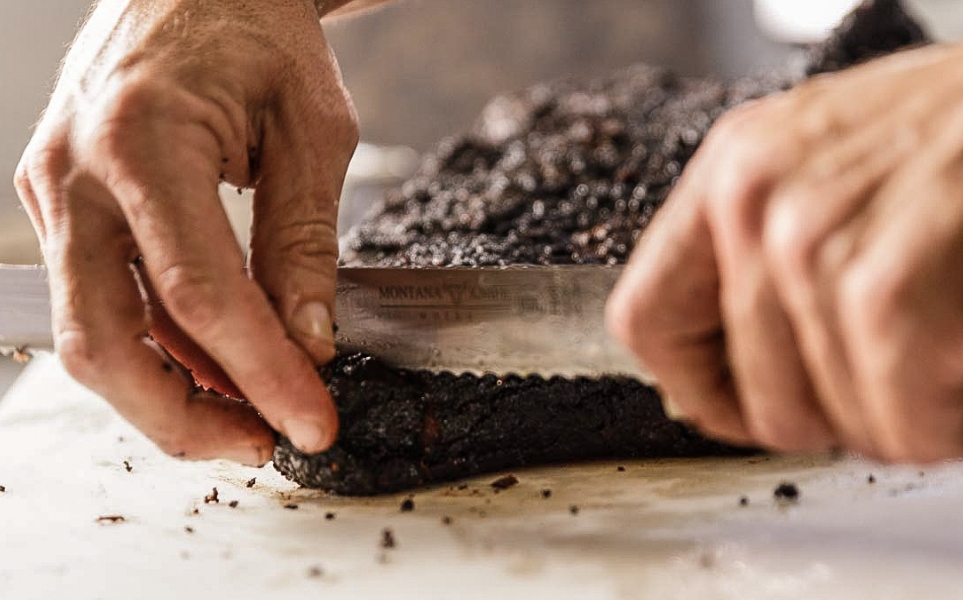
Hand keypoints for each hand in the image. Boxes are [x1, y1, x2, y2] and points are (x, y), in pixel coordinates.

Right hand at [14, 0, 358, 464]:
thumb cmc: (255, 27)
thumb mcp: (311, 126)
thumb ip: (305, 238)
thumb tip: (309, 340)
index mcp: (141, 140)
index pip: (200, 295)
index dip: (260, 373)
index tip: (313, 421)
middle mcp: (76, 174)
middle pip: (106, 342)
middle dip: (185, 416)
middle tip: (262, 444)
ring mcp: (56, 192)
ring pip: (95, 334)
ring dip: (173, 390)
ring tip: (253, 411)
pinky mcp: (66, 205)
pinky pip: (107, 299)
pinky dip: (163, 344)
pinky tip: (220, 362)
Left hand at [607, 43, 962, 462]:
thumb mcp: (832, 170)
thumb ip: (764, 254)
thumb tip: (718, 370)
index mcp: (730, 170)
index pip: (644, 319)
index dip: (699, 386)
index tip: (743, 404)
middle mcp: (753, 198)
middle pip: (751, 394)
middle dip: (826, 418)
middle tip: (884, 389)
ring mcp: (812, 240)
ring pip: (825, 420)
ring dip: (894, 419)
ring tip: (936, 361)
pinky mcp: (887, 289)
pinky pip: (895, 422)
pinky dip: (939, 426)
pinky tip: (960, 375)